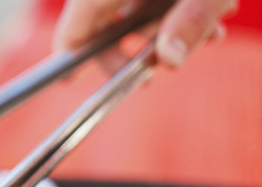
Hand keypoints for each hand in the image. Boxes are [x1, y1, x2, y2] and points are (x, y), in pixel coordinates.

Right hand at [53, 0, 237, 68]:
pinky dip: (169, 3)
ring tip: (210, 32)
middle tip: (164, 64)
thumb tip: (170, 60)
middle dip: (137, 45)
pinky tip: (211, 9)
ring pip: (129, 5)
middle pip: (102, 20)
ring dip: (164, 26)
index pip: (75, 29)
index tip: (78, 79)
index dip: (76, 58)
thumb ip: (190, 20)